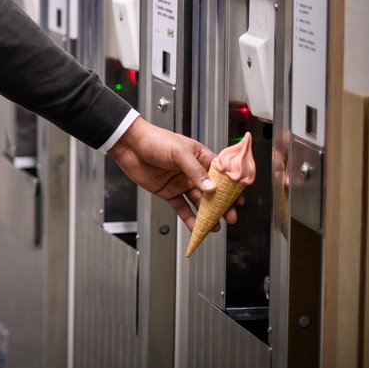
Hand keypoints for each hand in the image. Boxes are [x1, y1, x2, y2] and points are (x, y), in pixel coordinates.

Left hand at [108, 117, 240, 229]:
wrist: (129, 145)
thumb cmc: (154, 140)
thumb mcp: (179, 153)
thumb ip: (196, 172)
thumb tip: (211, 188)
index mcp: (200, 157)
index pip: (220, 174)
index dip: (230, 187)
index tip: (239, 200)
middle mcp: (192, 171)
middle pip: (211, 191)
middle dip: (221, 205)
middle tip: (230, 217)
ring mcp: (181, 183)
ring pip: (198, 202)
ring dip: (207, 215)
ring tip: (215, 226)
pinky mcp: (169, 192)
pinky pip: (182, 208)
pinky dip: (189, 218)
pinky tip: (196, 227)